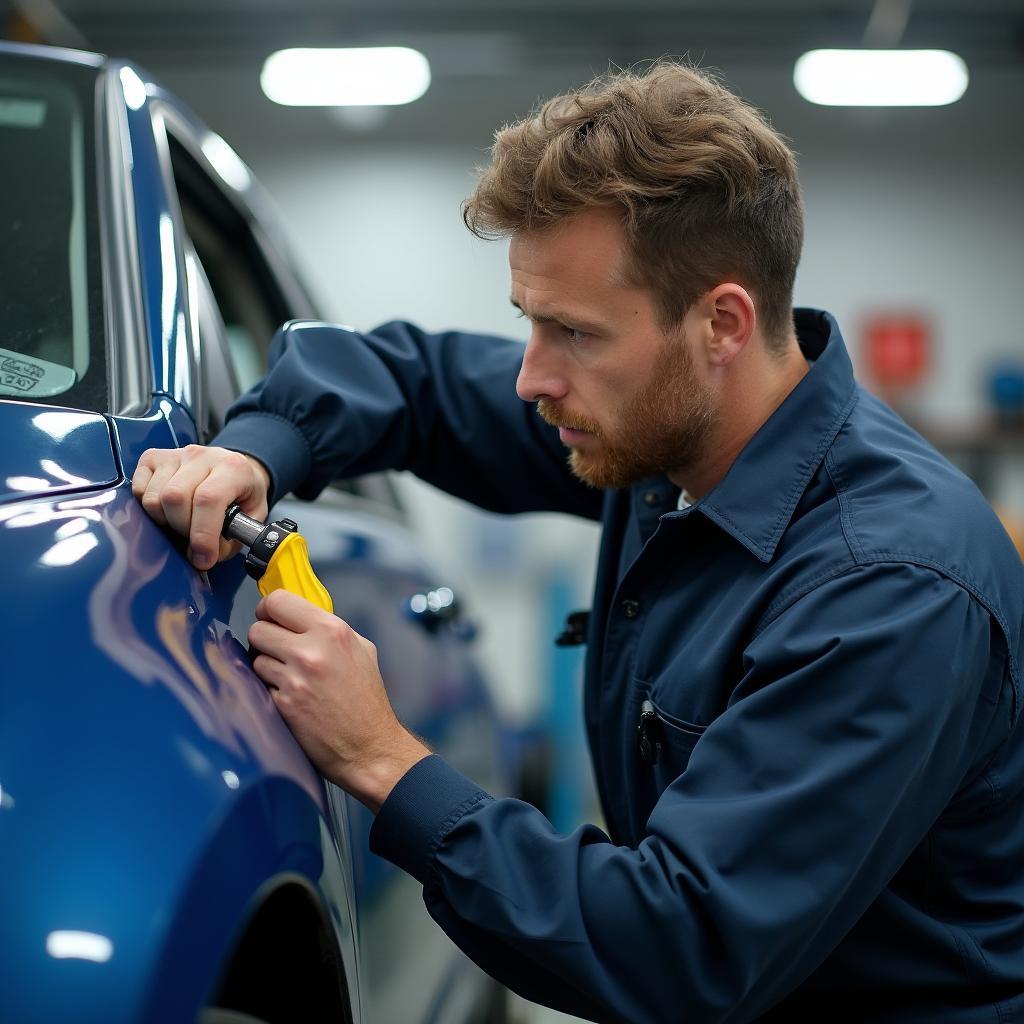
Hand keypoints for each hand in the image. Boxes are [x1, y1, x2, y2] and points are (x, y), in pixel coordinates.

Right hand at [131, 445, 270, 569]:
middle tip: (194, 538)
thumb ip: (230, 540)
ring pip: (154, 497)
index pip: (209, 499)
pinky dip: (149, 509)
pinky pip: (139, 490)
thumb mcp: (251, 518)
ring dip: (165, 521)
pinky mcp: (153, 458)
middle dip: (182, 529)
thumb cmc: (242, 494)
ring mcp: (175, 455)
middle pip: (175, 497)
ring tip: (183, 523)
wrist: (235, 470)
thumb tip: (201, 557)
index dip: (203, 535)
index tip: (204, 558)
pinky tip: (167, 510)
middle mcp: (202, 456)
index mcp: (232, 467)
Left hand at [248, 589, 430, 810]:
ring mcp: (295, 679)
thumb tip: (299, 616)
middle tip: (278, 649)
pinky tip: (290, 696)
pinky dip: (271, 689)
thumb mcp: (361, 649)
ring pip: (255, 658)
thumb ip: (330, 628)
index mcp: (332, 631)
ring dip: (267, 666)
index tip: (271, 617)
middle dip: (265, 639)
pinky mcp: (282, 704)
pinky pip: (260, 685)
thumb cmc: (367, 699)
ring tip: (289, 677)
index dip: (269, 608)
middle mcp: (311, 651)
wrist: (368, 745)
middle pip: (258, 629)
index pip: (279, 601)